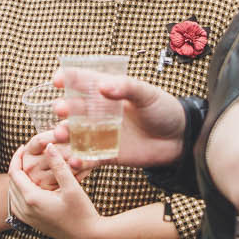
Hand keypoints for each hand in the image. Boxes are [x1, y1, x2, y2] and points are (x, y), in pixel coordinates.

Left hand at [8, 138, 107, 238]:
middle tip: (25, 155)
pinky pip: (17, 205)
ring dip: (16, 180)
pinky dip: (18, 192)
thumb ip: (59, 166)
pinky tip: (29, 186)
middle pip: (11, 183)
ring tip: (26, 167)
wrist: (88, 237)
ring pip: (12, 194)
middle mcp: (26, 210)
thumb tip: (49, 146)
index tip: (23, 147)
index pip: (14, 173)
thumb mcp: (72, 186)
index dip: (16, 158)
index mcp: (32, 199)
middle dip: (16, 167)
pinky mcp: (32, 223)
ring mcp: (28, 219)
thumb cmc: (82, 212)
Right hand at [43, 73, 186, 173]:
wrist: (180, 139)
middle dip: (65, 108)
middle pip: (75, 108)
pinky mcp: (107, 154)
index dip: (68, 78)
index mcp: (108, 91)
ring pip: (76, 133)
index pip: (83, 81)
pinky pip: (89, 157)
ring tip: (60, 134)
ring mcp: (102, 133)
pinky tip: (74, 160)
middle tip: (61, 109)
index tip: (57, 79)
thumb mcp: (148, 94)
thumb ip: (126, 88)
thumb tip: (102, 86)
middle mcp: (100, 112)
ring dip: (65, 134)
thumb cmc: (164, 110)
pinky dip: (79, 160)